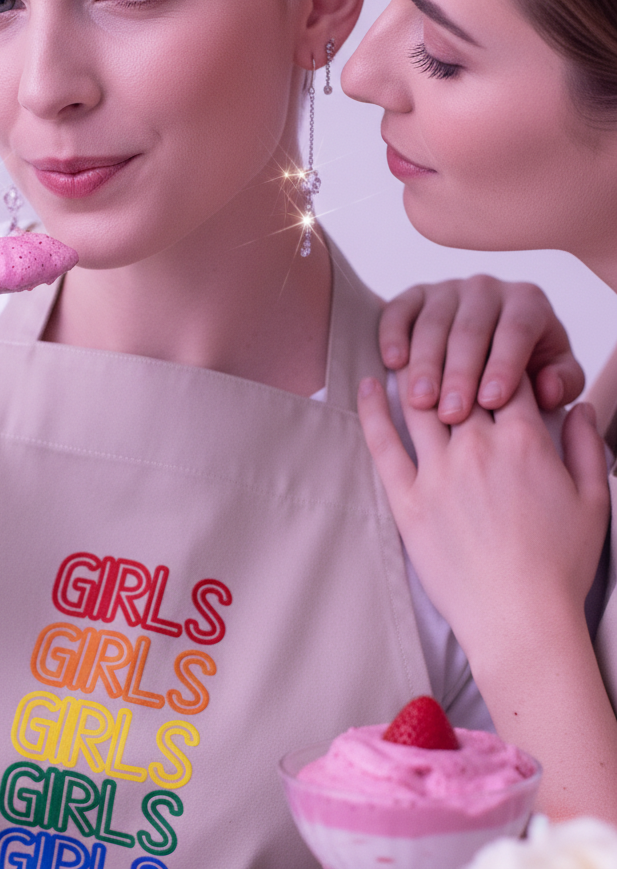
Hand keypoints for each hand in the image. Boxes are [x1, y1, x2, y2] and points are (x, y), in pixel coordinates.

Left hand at [358, 371, 609, 665]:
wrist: (519, 617)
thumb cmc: (559, 564)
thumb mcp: (594, 499)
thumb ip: (586, 445)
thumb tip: (579, 406)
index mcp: (524, 441)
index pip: (508, 380)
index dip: (501, 364)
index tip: (493, 358)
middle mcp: (477, 447)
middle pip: (460, 385)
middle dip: (456, 361)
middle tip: (444, 344)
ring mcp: (437, 472)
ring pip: (421, 405)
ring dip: (415, 375)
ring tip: (406, 353)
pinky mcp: (407, 499)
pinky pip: (383, 444)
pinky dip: (372, 410)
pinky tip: (366, 384)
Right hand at [380, 276, 583, 423]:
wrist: (489, 346)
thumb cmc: (525, 366)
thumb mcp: (555, 374)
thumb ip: (563, 382)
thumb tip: (546, 389)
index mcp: (527, 302)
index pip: (516, 331)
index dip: (503, 366)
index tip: (491, 403)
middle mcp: (487, 289)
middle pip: (470, 330)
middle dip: (459, 374)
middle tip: (451, 413)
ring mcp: (447, 289)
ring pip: (433, 324)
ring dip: (424, 365)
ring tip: (422, 402)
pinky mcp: (415, 296)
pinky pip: (399, 310)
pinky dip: (393, 335)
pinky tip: (392, 363)